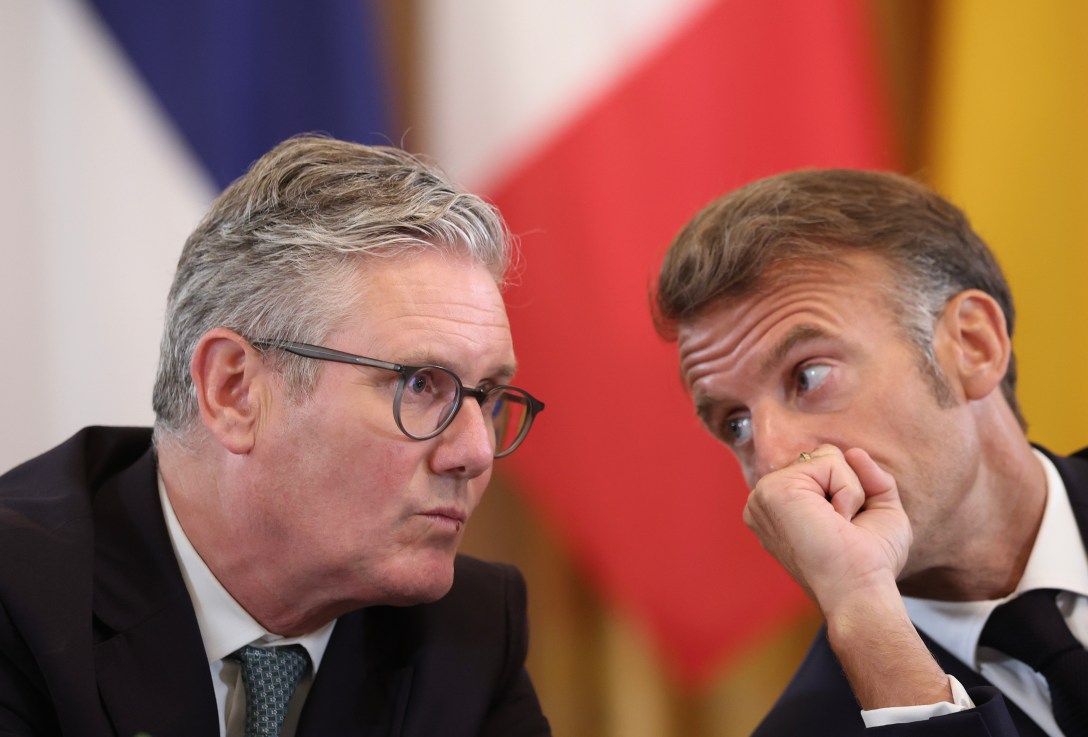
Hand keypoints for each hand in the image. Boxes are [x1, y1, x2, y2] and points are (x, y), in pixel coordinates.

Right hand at [742, 444, 911, 616]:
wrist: (860, 592)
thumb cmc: (869, 563)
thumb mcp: (879, 511)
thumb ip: (870, 477)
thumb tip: (854, 452)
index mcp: (780, 507)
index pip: (820, 469)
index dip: (847, 492)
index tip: (844, 530)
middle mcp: (766, 501)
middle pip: (822, 457)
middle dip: (849, 487)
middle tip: (843, 527)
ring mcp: (765, 494)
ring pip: (828, 457)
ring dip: (850, 491)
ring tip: (839, 525)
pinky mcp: (774, 490)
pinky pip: (829, 462)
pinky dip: (848, 491)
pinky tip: (835, 521)